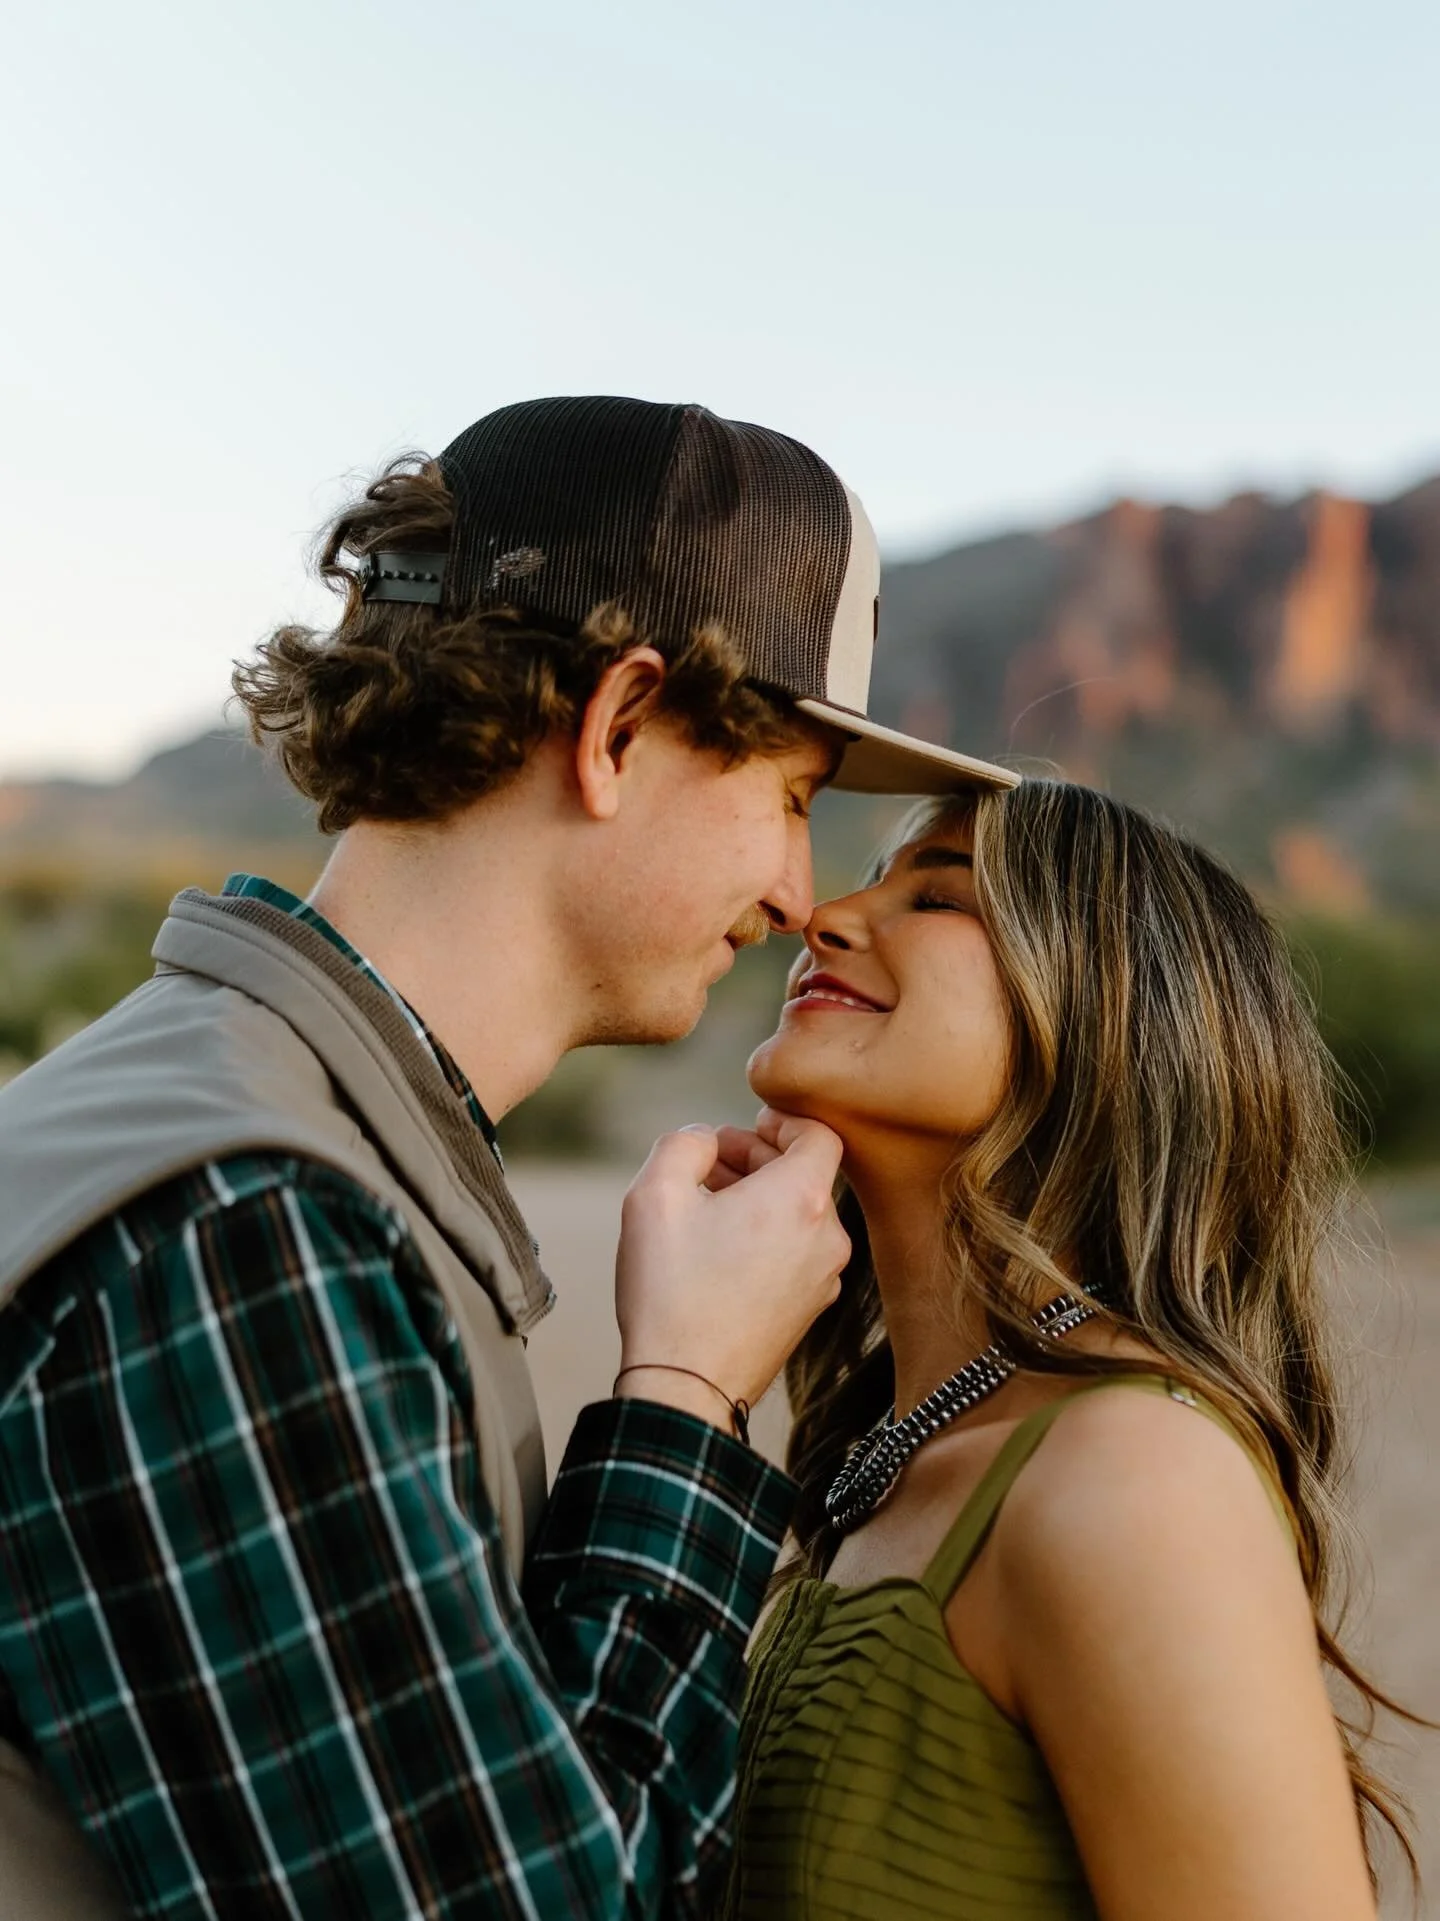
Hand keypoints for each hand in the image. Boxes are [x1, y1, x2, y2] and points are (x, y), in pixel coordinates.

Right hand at [614, 1110, 849, 1427]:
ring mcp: (823, 1279)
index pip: (820, 1134)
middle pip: (807, 1174)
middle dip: (759, 1158)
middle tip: (710, 1163)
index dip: (784, 1120)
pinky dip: (768, 1236)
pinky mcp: (810, 1310)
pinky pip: (798, 1252)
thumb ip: (683, 1144)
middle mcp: (827, 1238)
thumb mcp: (655, 1195)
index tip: (750, 1123)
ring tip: (708, 1205)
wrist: (686, 1389)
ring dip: (761, 1198)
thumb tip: (706, 1139)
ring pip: (801, 1215)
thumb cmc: (671, 1292)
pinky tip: (720, 1249)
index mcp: (801, 1200)